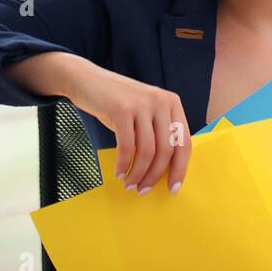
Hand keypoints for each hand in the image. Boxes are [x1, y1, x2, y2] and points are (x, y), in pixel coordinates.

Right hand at [39, 55, 191, 194]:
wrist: (87, 80)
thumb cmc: (117, 104)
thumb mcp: (144, 113)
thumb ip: (158, 133)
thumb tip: (166, 171)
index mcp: (172, 103)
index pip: (184, 142)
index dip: (180, 168)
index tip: (173, 188)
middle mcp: (161, 101)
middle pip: (167, 150)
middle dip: (156, 175)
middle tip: (144, 190)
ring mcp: (142, 104)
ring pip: (147, 151)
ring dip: (139, 174)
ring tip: (130, 185)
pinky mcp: (122, 109)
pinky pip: (127, 146)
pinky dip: (123, 164)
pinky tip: (119, 173)